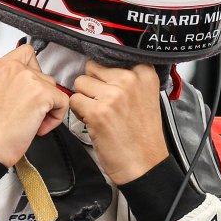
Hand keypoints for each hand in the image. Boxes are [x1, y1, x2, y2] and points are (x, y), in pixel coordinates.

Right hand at [0, 44, 68, 167]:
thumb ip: (11, 82)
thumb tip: (30, 85)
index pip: (26, 52)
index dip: (33, 71)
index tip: (31, 87)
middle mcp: (12, 68)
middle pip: (43, 73)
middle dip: (40, 93)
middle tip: (28, 111)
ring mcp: (28, 78)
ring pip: (53, 87)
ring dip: (48, 106)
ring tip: (31, 121)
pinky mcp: (42, 93)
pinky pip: (63, 102)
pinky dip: (56, 118)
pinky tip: (38, 127)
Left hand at [69, 61, 168, 184]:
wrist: (144, 164)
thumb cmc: (142, 134)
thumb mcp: (146, 96)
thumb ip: (130, 78)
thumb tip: (102, 64)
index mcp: (144, 73)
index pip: (110, 56)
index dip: (105, 74)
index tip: (110, 85)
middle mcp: (130, 80)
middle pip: (92, 68)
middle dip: (93, 85)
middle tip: (104, 103)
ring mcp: (113, 95)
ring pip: (80, 83)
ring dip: (84, 98)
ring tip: (99, 113)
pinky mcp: (97, 112)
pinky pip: (74, 101)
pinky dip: (78, 113)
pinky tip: (94, 122)